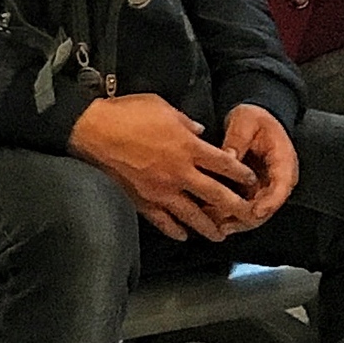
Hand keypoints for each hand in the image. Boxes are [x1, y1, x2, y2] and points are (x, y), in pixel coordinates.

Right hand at [68, 92, 257, 240]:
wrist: (92, 131)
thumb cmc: (127, 113)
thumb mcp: (161, 106)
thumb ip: (186, 122)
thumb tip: (200, 131)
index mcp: (188, 147)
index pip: (225, 164)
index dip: (241, 174)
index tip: (251, 181)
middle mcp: (180, 172)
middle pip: (216, 195)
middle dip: (236, 207)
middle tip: (249, 216)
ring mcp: (161, 190)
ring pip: (193, 215)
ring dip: (209, 227)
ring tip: (220, 235)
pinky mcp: (142, 201)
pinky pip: (163, 221)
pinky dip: (174, 230)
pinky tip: (183, 236)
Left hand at [217, 105, 297, 229]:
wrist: (259, 117)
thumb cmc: (256, 118)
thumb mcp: (246, 122)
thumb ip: (237, 140)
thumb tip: (228, 158)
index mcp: (283, 162)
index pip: (281, 187)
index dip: (269, 203)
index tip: (255, 213)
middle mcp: (278, 180)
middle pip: (266, 207)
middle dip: (245, 218)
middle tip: (223, 223)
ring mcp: (266, 187)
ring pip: (254, 212)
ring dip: (234, 219)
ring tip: (211, 224)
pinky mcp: (253, 190)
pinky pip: (243, 207)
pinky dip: (228, 213)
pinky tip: (209, 216)